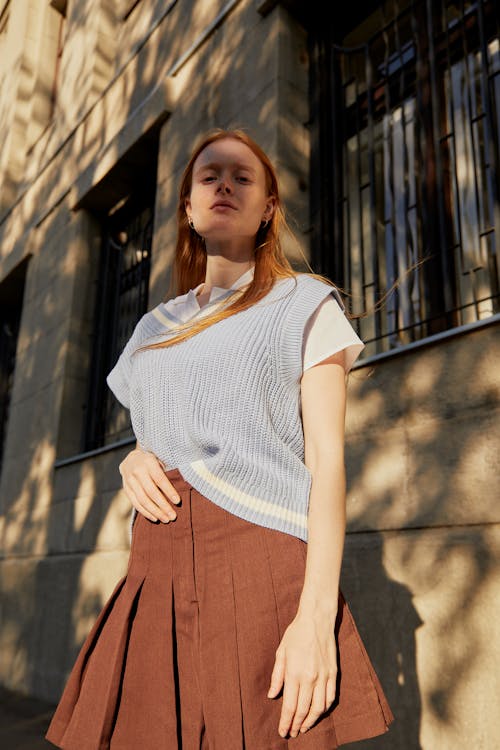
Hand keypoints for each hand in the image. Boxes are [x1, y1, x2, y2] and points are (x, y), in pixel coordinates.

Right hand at [119, 447, 180, 522]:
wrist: (131, 458)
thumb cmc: (153, 461)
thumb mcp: (160, 460)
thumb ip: (167, 471)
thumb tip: (182, 486)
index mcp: (148, 462)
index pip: (160, 479)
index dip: (169, 491)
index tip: (177, 502)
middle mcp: (138, 471)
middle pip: (151, 492)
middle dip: (163, 506)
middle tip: (173, 516)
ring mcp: (130, 480)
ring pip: (143, 500)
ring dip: (155, 512)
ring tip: (166, 519)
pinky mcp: (126, 489)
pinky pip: (135, 503)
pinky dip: (145, 512)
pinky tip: (155, 518)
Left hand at [267, 611, 337, 737]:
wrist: (317, 619)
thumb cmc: (296, 634)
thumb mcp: (281, 652)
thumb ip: (277, 676)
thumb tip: (272, 695)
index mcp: (294, 673)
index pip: (289, 706)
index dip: (286, 722)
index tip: (283, 732)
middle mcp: (310, 678)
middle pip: (303, 710)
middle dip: (296, 725)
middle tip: (292, 733)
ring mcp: (324, 676)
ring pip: (319, 708)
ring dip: (311, 721)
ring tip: (304, 727)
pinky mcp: (333, 673)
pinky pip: (330, 698)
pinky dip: (325, 709)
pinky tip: (318, 713)